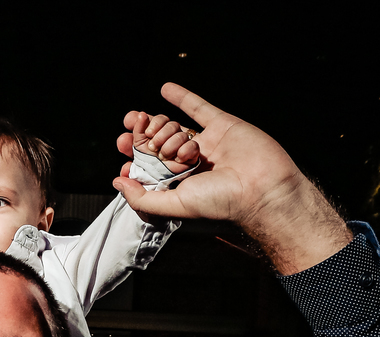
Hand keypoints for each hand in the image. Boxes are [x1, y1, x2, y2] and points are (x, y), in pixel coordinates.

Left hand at [113, 83, 350, 272]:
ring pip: (175, 127)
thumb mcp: (175, 205)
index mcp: (179, 183)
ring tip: (160, 131)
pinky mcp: (222, 125)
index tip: (124, 157)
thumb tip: (117, 183)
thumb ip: (143, 199)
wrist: (262, 189)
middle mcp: (191, 164)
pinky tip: (165, 89)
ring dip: (161, 126)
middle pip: (158, 144)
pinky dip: (182, 97)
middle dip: (141, 139)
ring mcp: (206, 144)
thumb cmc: (222, 202)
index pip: (149, 167)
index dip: (134, 159)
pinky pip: (199, 108)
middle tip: (128, 137)